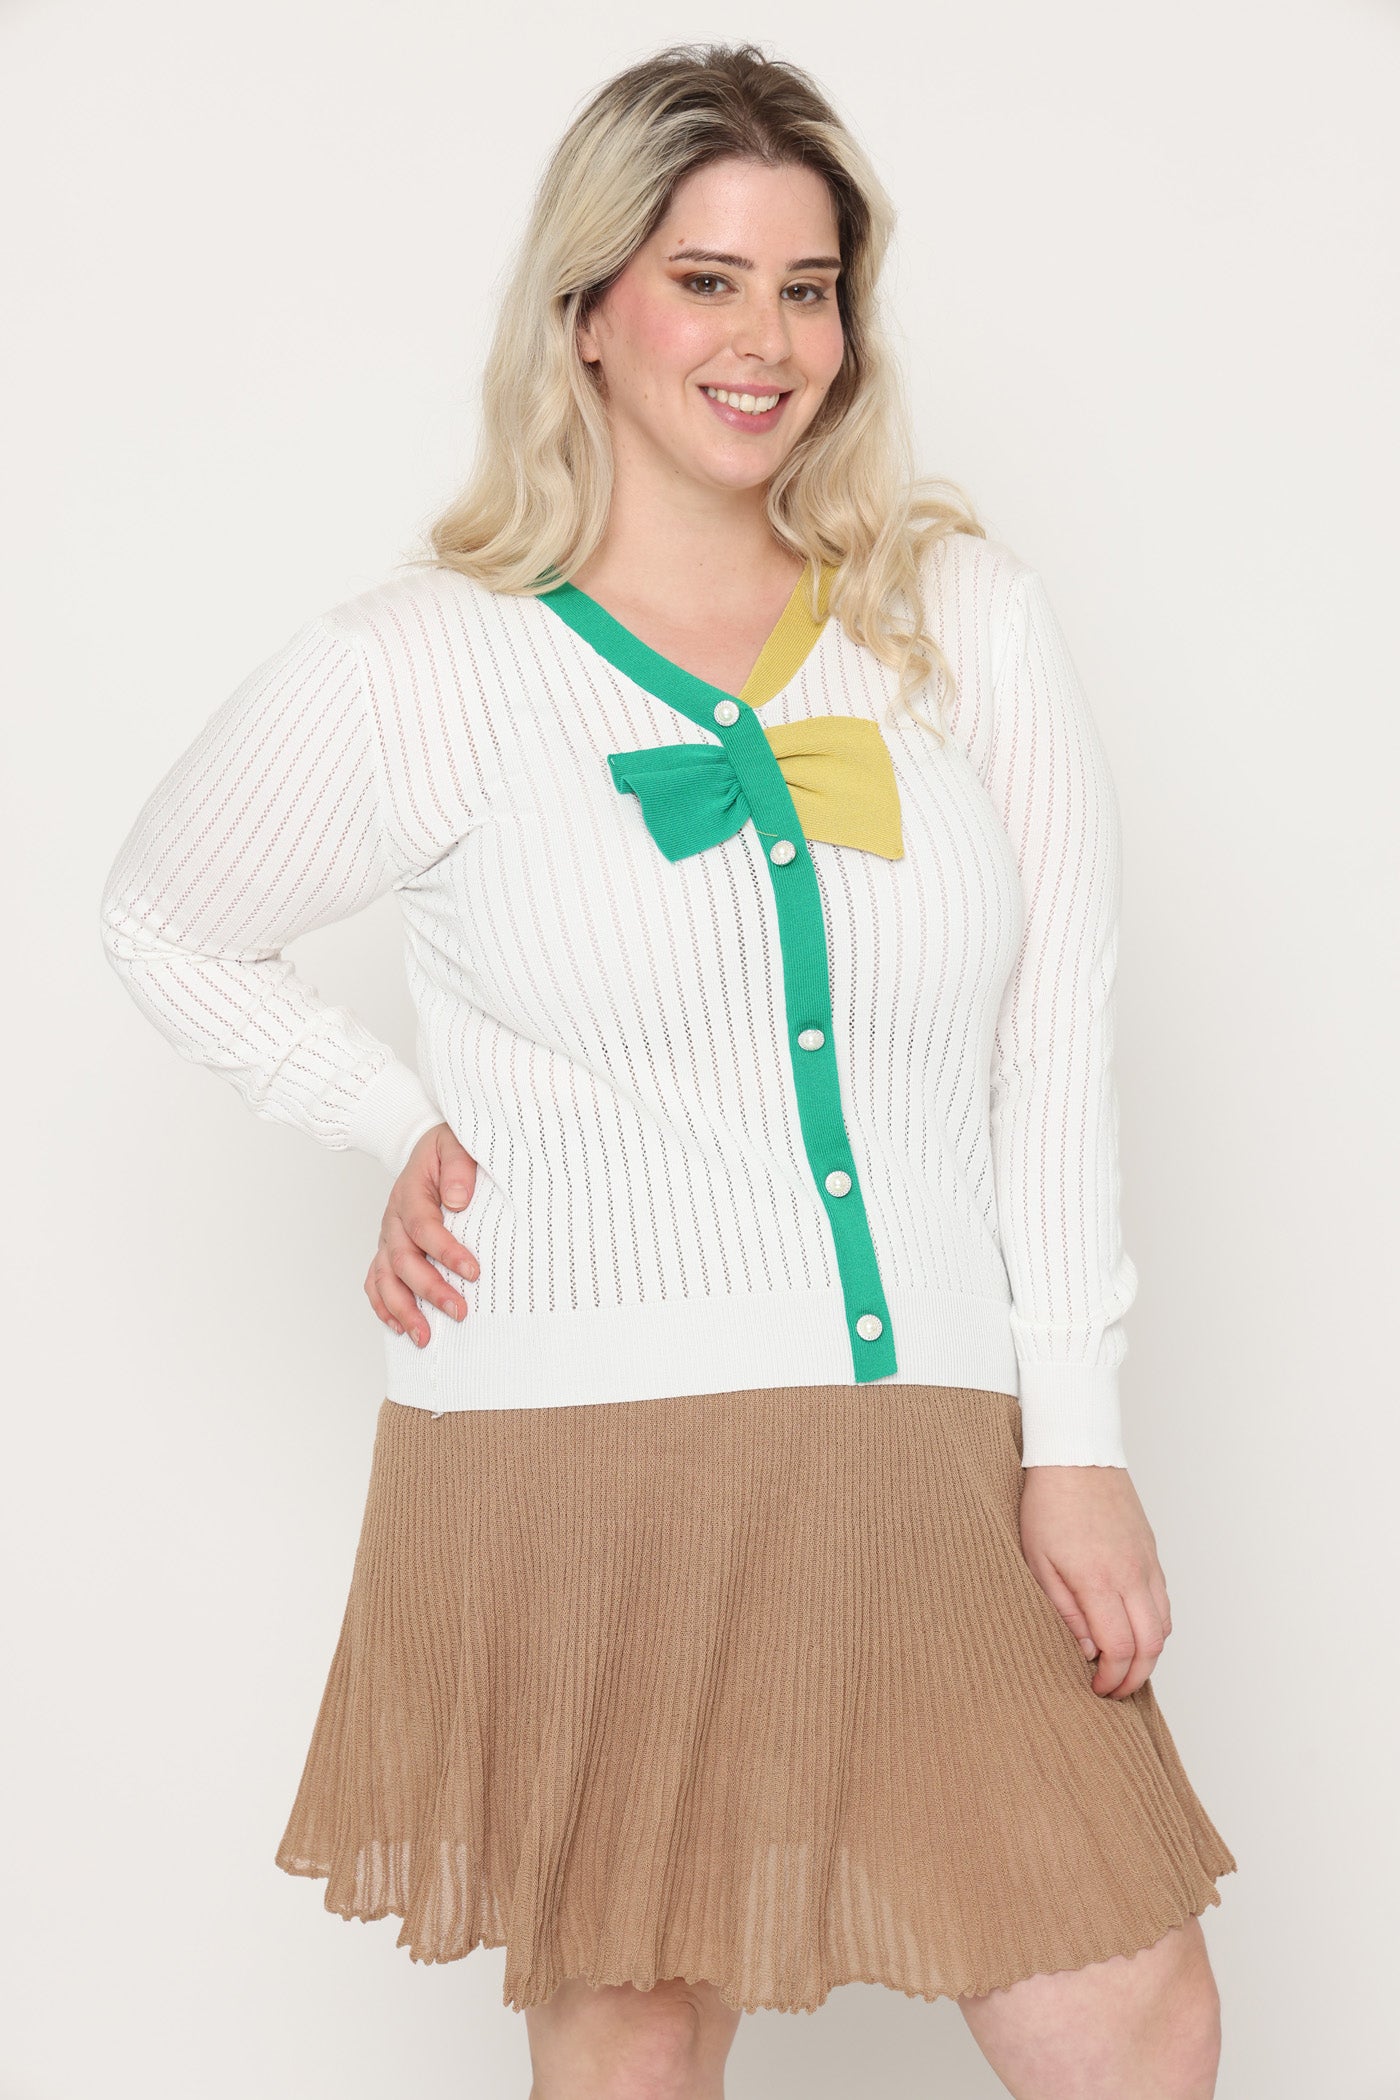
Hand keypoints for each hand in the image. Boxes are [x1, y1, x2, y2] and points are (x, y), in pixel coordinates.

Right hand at [363, 1121, 480, 1347]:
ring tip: (425, 1337)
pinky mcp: (388, 1249)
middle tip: (459, 1311)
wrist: (429, 1148)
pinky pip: (376, 1281)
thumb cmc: (448, 1149)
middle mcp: (393, 1218)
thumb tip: (457, 1200)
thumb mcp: (456, 1145)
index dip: (446, 1252)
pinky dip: (384, 1306)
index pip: (424, 1227)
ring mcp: (387, 1236)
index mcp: (410, 1192)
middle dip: (430, 1290)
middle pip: (403, 1260)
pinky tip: (400, 1327)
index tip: (473, 1272)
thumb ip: (459, 1167)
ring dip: (403, 1309)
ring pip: (385, 1278)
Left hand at [1018, 1466, 1172, 1699]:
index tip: (1096, 1689)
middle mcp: (1132, 1575)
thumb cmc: (1048, 1505)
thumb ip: (1063, 1610)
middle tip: (1114, 1691)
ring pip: (1165, 1625)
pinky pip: (1164, 1601)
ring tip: (1122, 1666)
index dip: (1112, 1679)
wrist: (1075, 1455)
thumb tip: (1087, 1650)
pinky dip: (1155, 1626)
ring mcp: (1147, 1562)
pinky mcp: (1151, 1551)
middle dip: (1136, 1678)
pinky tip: (1132, 1629)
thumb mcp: (1037, 1561)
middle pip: (1152, 1646)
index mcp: (1100, 1580)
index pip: (1120, 1648)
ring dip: (1149, 1654)